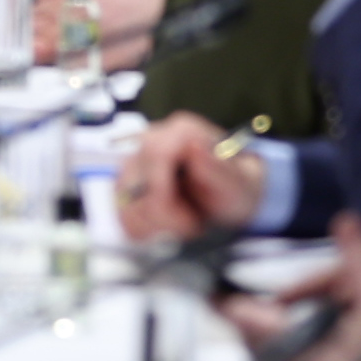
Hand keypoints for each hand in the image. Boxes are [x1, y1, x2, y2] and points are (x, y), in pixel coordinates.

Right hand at [116, 113, 261, 243]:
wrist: (229, 197)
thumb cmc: (235, 186)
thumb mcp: (237, 181)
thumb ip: (215, 166)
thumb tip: (193, 145)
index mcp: (181, 131)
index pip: (154, 152)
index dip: (163, 189)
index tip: (186, 217)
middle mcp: (151, 141)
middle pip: (135, 181)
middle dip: (164, 214)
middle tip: (193, 225)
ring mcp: (135, 164)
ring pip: (126, 203)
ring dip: (157, 225)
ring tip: (184, 224)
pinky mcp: (126, 186)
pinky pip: (124, 216)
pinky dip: (148, 230)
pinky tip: (169, 227)